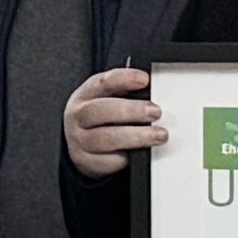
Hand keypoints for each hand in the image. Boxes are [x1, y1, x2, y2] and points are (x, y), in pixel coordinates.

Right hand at [64, 65, 164, 179]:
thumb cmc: (103, 118)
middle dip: (130, 110)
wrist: (84, 147)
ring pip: (105, 138)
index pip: (102, 83)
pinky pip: (108, 161)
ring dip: (135, 136)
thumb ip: (126, 87)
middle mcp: (78, 116)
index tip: (145, 79)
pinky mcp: (87, 162)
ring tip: (159, 135)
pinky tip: (142, 153)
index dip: (124, 79)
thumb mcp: (110, 98)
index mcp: (85, 95)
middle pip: (100, 110)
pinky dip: (126, 158)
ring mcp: (79, 140)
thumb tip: (146, 75)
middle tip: (155, 112)